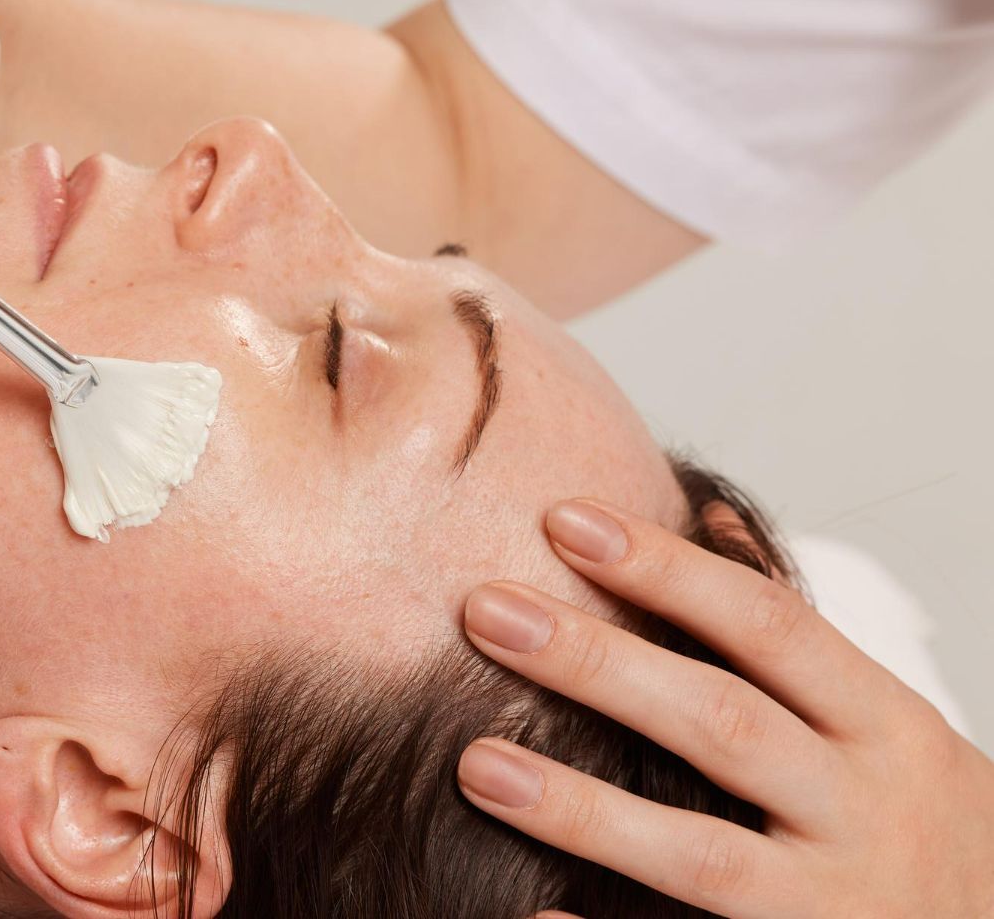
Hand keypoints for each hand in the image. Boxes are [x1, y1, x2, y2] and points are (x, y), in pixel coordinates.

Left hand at [456, 499, 993, 917]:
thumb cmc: (922, 820)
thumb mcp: (887, 721)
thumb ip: (793, 642)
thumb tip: (706, 520)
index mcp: (886, 727)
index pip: (767, 626)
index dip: (664, 569)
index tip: (563, 519)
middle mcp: (867, 813)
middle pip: (720, 723)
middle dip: (598, 663)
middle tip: (485, 611)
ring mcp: (834, 908)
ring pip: (696, 855)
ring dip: (580, 809)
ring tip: (476, 764)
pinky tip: (529, 914)